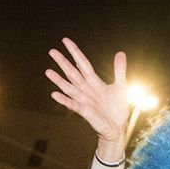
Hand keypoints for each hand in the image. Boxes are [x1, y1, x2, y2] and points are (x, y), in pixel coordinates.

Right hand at [46, 38, 133, 159]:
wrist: (118, 127)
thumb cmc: (118, 109)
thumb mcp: (121, 86)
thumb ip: (119, 70)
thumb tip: (120, 53)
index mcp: (94, 82)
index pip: (82, 63)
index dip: (74, 52)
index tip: (65, 41)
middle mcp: (86, 89)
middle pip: (72, 72)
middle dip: (62, 62)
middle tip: (51, 51)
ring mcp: (84, 100)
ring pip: (69, 87)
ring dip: (58, 80)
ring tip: (48, 71)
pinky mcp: (84, 111)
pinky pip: (72, 104)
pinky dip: (64, 100)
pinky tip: (54, 94)